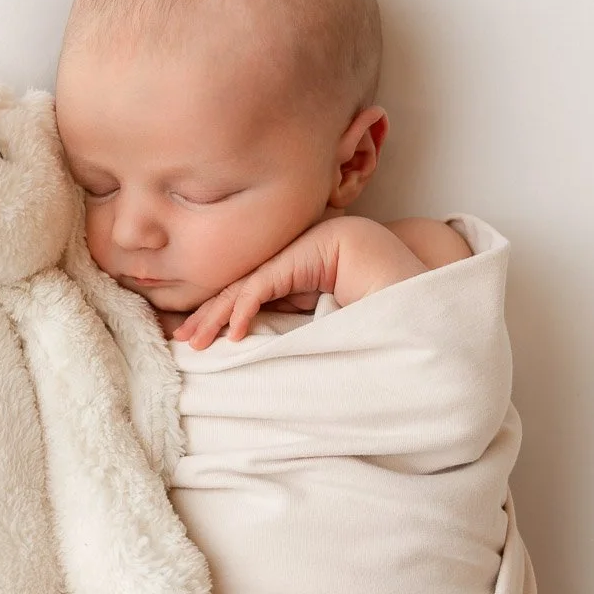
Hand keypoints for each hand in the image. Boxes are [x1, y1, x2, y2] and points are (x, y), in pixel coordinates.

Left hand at [172, 217, 425, 350]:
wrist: (411, 280)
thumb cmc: (374, 303)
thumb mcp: (321, 316)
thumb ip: (292, 319)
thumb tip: (256, 343)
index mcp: (294, 269)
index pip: (247, 292)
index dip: (220, 315)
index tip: (198, 339)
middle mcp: (290, 255)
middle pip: (238, 287)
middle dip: (207, 315)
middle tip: (182, 340)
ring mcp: (296, 250)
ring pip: (244, 286)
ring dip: (217, 316)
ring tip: (196, 341)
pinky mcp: (303, 254)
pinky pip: (263, 285)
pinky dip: (244, 309)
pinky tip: (233, 332)